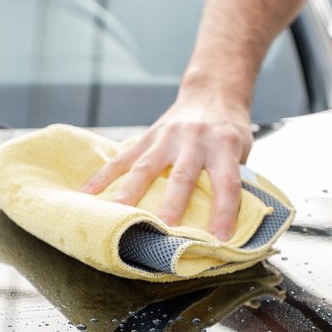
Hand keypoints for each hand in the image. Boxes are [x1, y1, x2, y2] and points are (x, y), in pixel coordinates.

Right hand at [80, 94, 252, 239]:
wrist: (212, 92)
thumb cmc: (229, 129)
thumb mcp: (242, 149)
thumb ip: (232, 180)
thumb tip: (223, 222)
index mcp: (225, 144)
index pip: (227, 182)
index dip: (224, 211)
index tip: (220, 238)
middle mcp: (195, 139)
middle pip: (182, 176)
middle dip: (172, 206)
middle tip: (165, 230)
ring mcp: (167, 137)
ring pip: (146, 168)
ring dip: (130, 195)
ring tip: (117, 217)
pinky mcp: (147, 136)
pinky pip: (123, 158)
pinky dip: (104, 176)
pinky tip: (88, 194)